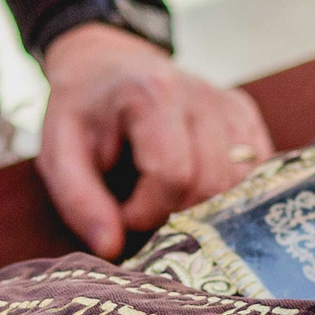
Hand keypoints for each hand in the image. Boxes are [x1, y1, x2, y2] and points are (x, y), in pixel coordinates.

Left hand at [37, 23, 273, 258]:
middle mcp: (202, 94)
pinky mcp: (246, 116)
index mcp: (153, 94)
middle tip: (143, 207)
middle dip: (176, 213)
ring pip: (240, 185)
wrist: (106, 65)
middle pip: (212, 185)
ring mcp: (230, 104)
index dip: (146, 211)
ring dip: (204, 206)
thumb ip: (79, 201)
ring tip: (166, 195)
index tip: (121, 210)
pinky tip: (195, 186)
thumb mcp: (59, 152)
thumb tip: (111, 249)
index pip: (173, 175)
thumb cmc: (82, 113)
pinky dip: (226, 193)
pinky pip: (254, 174)